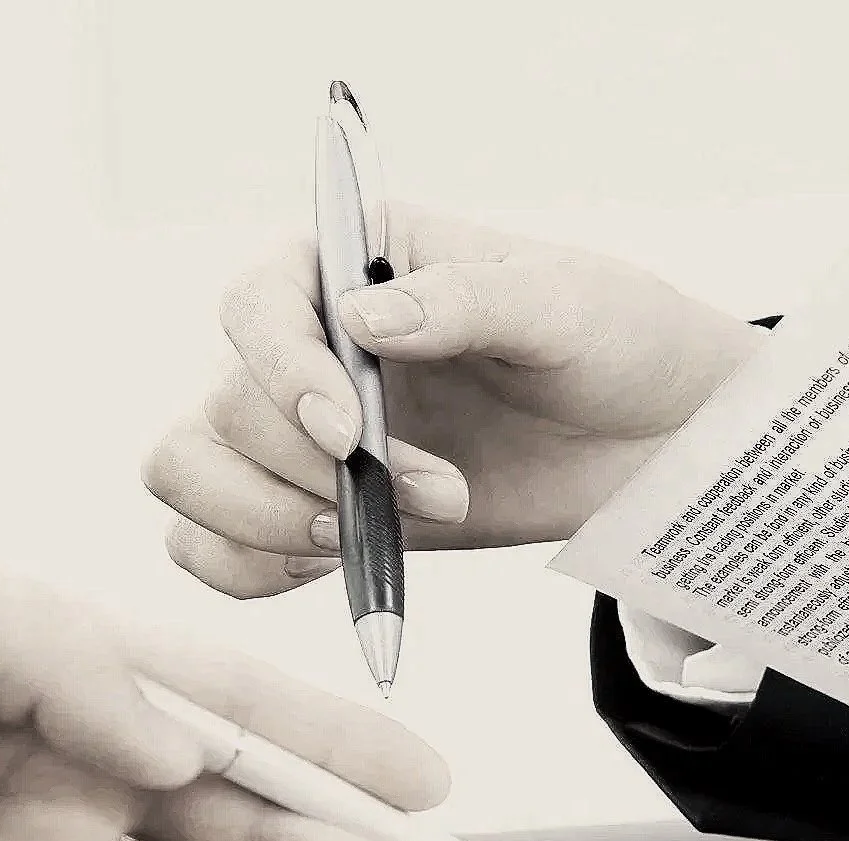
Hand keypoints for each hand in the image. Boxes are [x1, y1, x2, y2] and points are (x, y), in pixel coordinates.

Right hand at [142, 204, 763, 597]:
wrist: (657, 440)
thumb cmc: (616, 341)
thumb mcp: (562, 304)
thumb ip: (466, 301)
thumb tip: (361, 317)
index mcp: (350, 263)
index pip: (254, 307)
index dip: (281, 374)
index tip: (349, 433)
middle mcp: (306, 347)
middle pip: (220, 410)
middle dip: (304, 472)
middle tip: (425, 495)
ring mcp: (301, 435)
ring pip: (192, 476)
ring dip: (266, 523)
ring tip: (368, 538)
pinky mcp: (314, 510)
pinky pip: (216, 548)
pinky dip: (249, 568)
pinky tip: (338, 564)